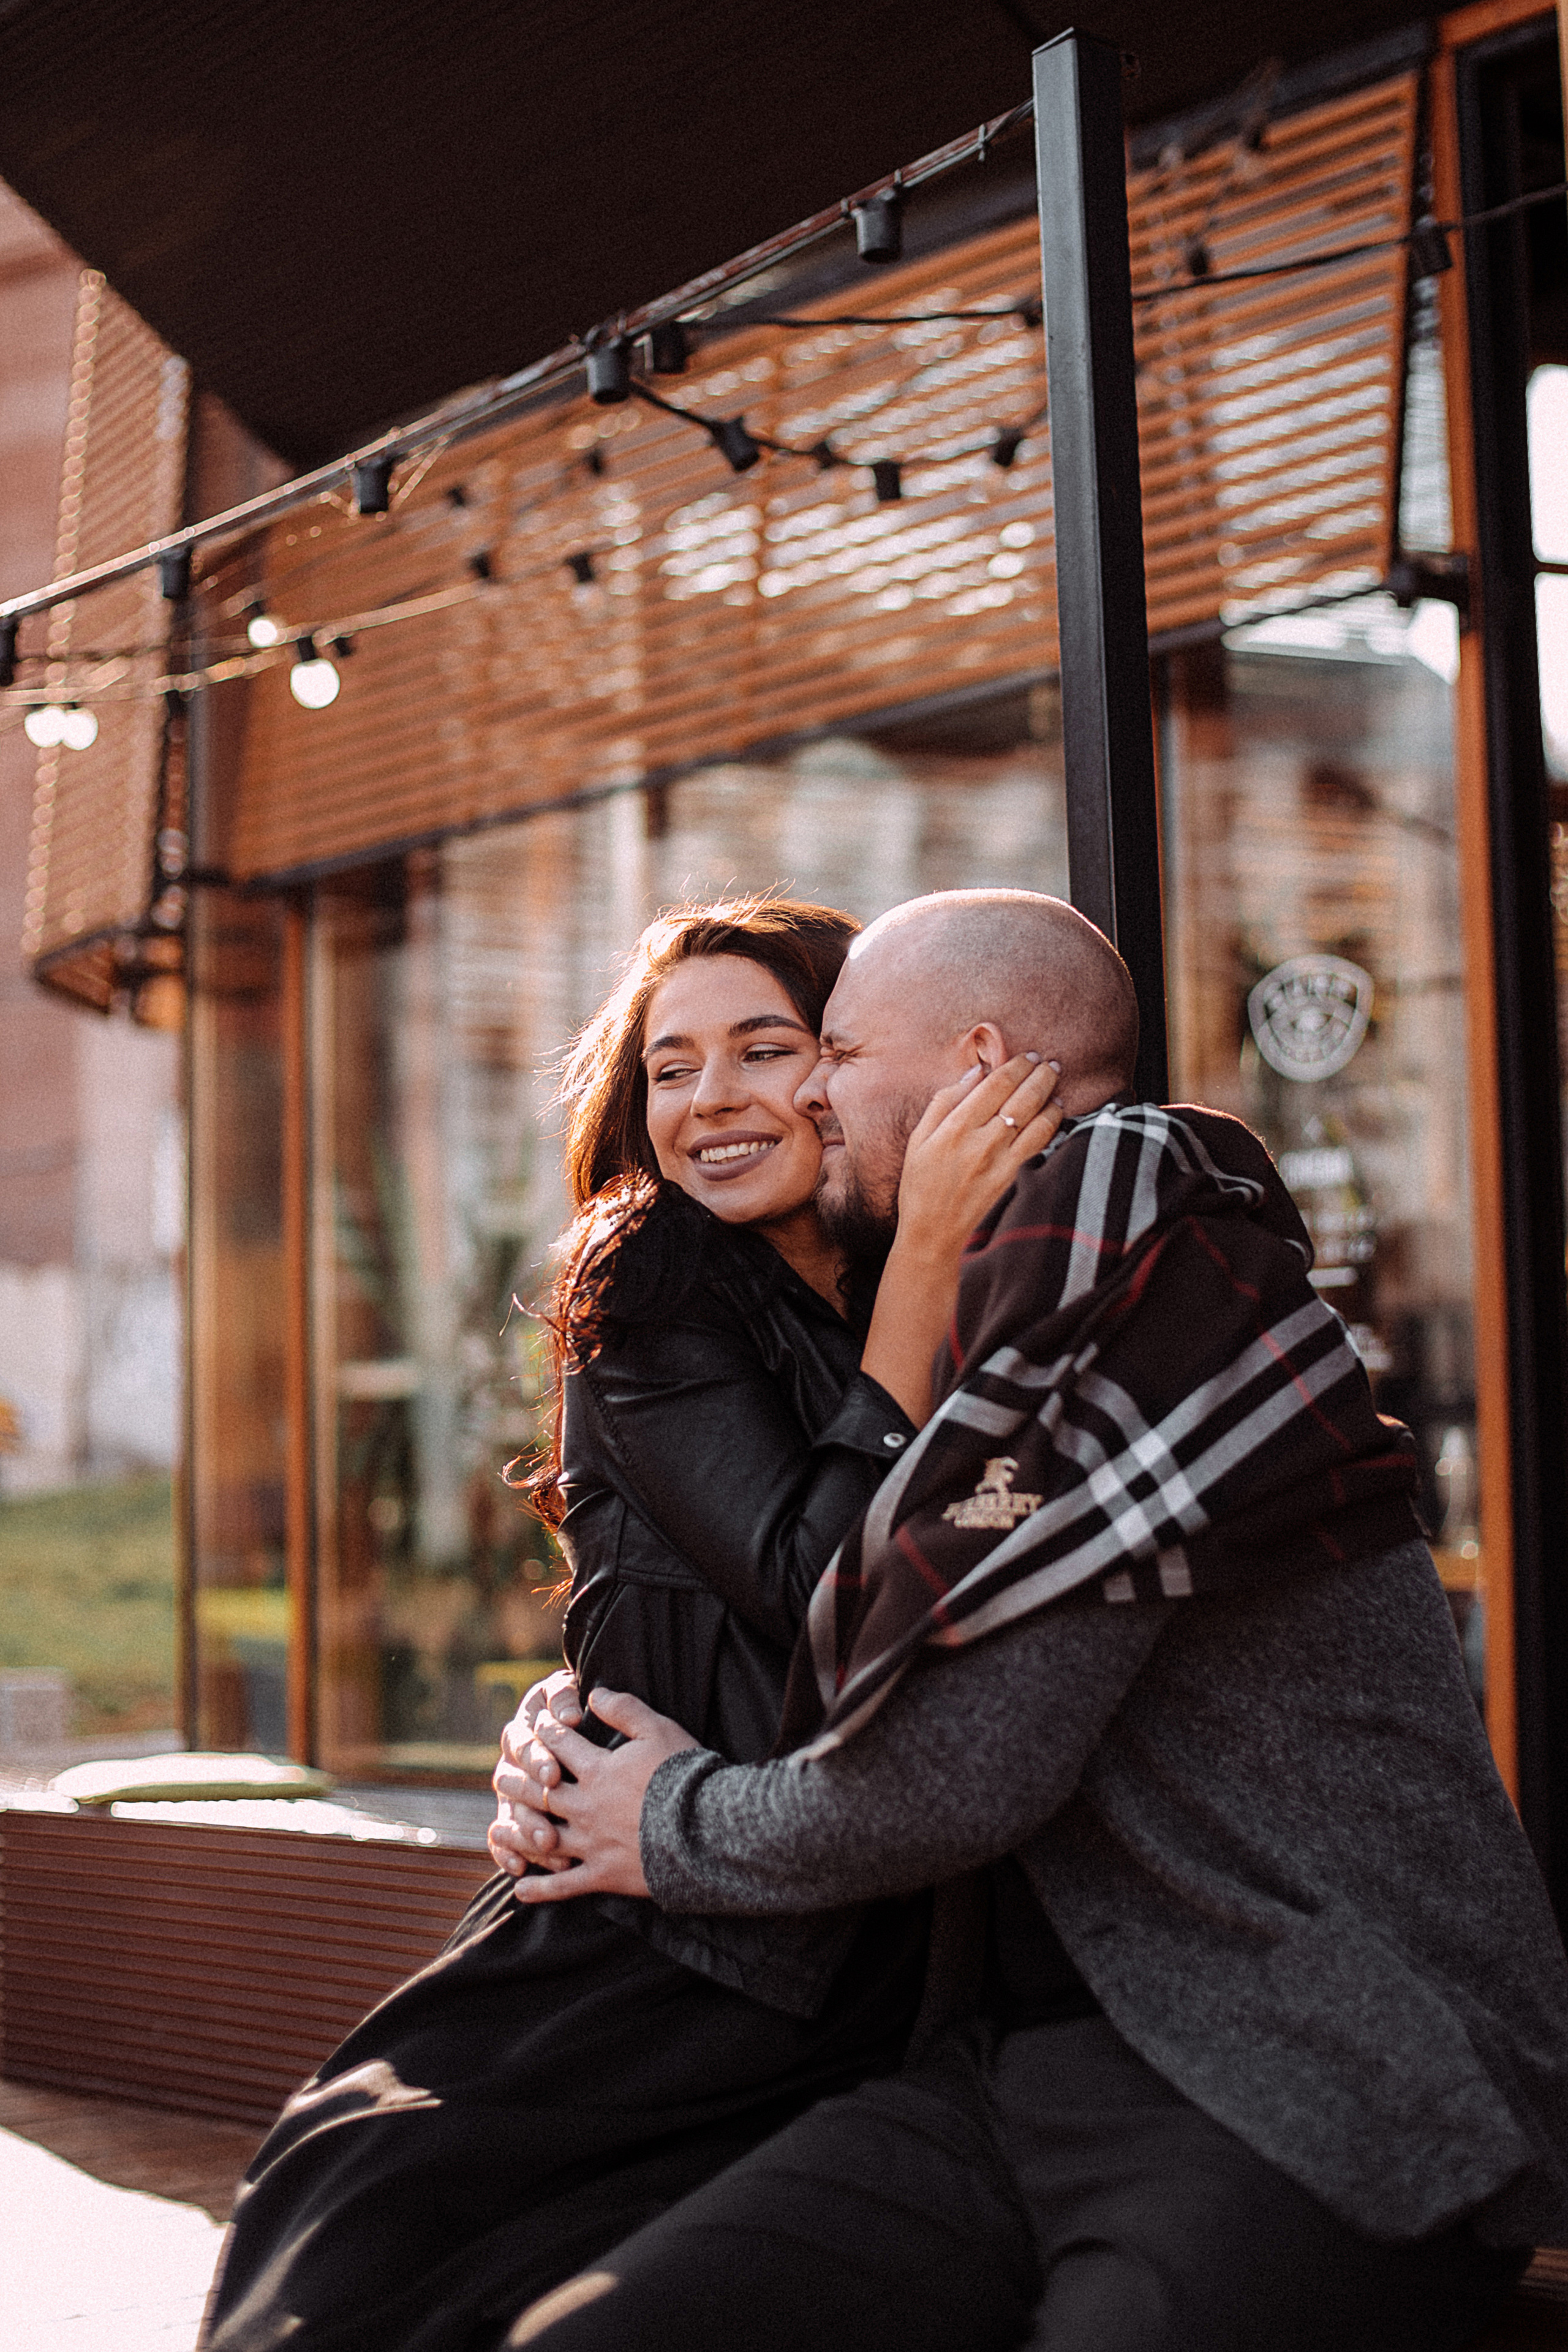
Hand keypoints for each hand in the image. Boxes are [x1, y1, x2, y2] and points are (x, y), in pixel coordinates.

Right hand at [490, 1670, 580, 1872]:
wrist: (585, 1729)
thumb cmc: (577, 1708)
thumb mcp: (570, 1695)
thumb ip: (564, 1699)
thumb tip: (569, 1716)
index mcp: (523, 1730)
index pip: (522, 1745)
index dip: (536, 1760)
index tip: (554, 1774)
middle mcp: (513, 1763)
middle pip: (511, 1784)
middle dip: (530, 1800)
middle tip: (550, 1813)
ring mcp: (513, 1795)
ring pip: (510, 1815)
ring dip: (525, 1830)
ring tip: (547, 1843)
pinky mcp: (518, 1820)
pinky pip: (504, 1841)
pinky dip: (507, 1855)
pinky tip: (520, 1868)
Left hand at [490, 1690, 701, 1900]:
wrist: (704, 1829)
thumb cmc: (683, 1774)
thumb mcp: (658, 1730)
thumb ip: (624, 1710)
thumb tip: (594, 1694)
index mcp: (597, 1770)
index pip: (561, 1745)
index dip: (546, 1733)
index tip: (535, 1727)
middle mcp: (586, 1806)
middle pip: (541, 1791)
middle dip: (519, 1781)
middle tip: (501, 1777)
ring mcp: (592, 1843)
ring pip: (544, 1837)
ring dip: (520, 1833)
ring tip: (499, 1830)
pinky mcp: (603, 1874)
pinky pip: (565, 1884)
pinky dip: (542, 1888)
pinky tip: (521, 1889)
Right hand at [893, 1052, 1062, 1265]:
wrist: (932, 1232)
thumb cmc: (920, 1184)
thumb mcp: (919, 1138)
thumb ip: (945, 1101)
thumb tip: (974, 1072)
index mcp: (955, 1127)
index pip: (995, 1085)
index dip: (1016, 1066)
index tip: (1027, 1056)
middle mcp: (981, 1141)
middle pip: (1021, 1097)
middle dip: (1040, 1075)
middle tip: (1049, 1063)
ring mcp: (1000, 1160)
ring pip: (1036, 1119)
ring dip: (1050, 1096)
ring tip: (1055, 1083)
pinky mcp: (1013, 1177)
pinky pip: (1039, 1144)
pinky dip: (1052, 1124)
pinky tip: (1055, 1113)